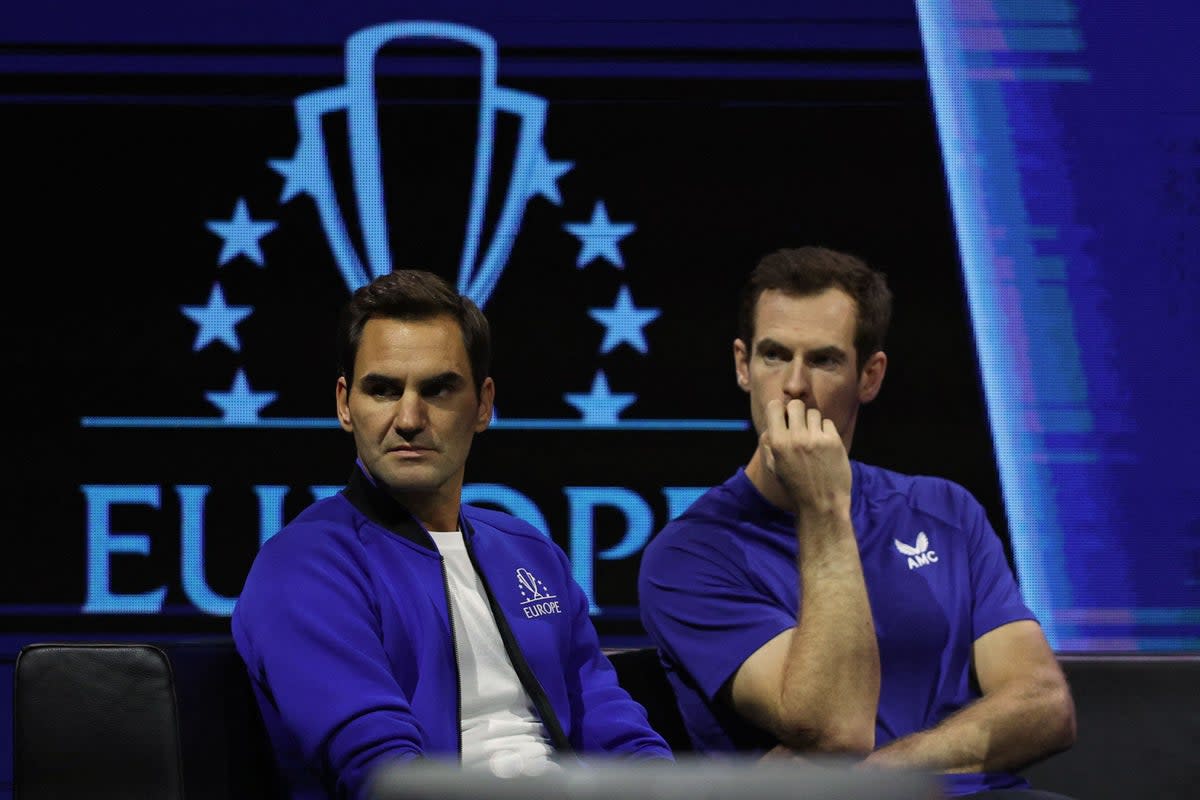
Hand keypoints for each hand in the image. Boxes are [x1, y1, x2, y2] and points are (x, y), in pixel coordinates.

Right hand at [760, 398, 851, 514]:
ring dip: (812, 422)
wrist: (821, 504)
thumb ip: (768, 444)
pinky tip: (824, 446)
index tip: (784, 418)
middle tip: (800, 426)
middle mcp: (796, 437)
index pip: (775, 406)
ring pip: (813, 413)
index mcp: (778, 443)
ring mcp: (816, 438)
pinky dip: (825, 431)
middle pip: (796, 405)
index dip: (779, 410)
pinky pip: (827, 423)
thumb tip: (771, 423)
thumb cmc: (795, 486)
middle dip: (797, 413)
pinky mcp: (833, 441)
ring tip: (813, 439)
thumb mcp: (773, 467)